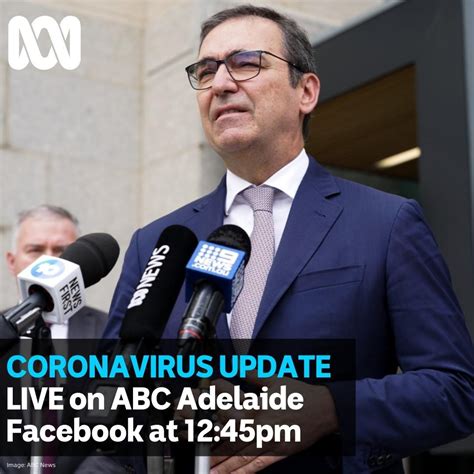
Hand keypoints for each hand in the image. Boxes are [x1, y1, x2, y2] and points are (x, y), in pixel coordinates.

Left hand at [210, 371, 338, 472]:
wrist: (323, 410)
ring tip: (208, 471)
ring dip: (223, 465)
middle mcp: (260, 428)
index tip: (198, 427)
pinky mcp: (277, 453)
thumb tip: (239, 368)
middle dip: (212, 449)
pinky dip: (242, 472)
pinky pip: (257, 465)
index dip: (213, 422)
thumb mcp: (274, 380)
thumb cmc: (299, 395)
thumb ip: (253, 375)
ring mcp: (268, 443)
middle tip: (198, 456)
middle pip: (231, 440)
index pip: (229, 414)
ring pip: (240, 456)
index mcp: (257, 409)